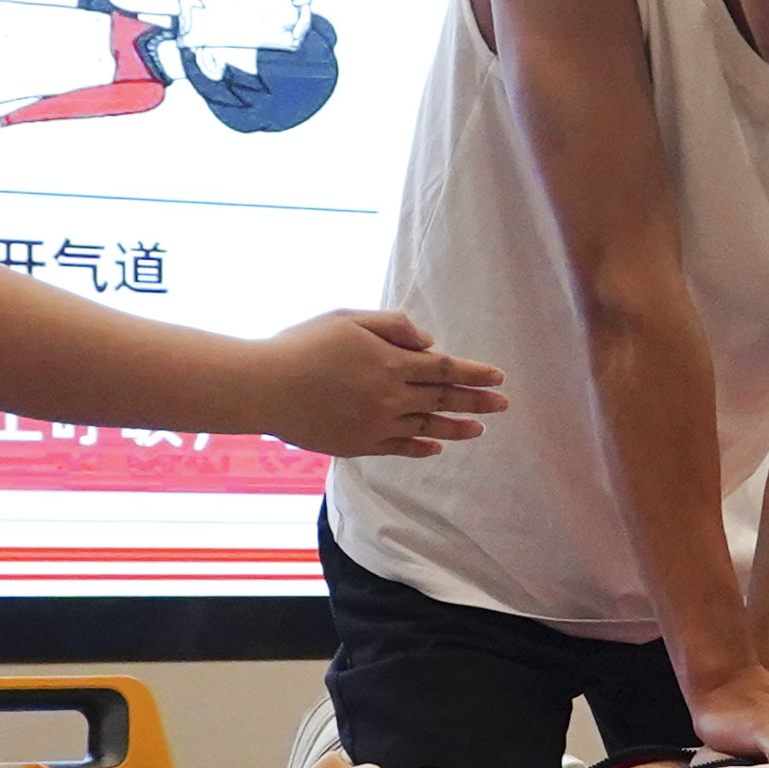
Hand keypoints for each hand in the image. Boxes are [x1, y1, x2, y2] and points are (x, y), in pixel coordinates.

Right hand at [254, 309, 504, 458]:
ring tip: (479, 430)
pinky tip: (436, 447)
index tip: (498, 377)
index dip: (474, 373)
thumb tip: (429, 342)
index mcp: (391, 362)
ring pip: (427, 427)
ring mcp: (376, 424)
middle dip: (477, 402)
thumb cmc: (302, 345)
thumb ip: (393, 326)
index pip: (444, 369)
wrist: (264, 387)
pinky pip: (400, 448)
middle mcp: (390, 397)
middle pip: (443, 400)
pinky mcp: (359, 445)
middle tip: (504, 405)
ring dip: (456, 428)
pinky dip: (422, 448)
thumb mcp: (349, 319)